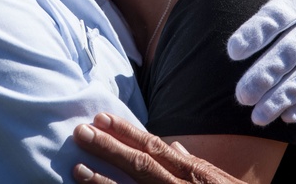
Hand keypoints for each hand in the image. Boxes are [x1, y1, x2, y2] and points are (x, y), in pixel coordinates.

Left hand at [72, 113, 245, 183]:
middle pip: (140, 163)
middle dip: (108, 147)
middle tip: (80, 132)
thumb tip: (174, 146)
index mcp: (193, 171)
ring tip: (77, 167)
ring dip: (103, 180)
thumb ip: (195, 163)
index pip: (154, 146)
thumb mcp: (219, 179)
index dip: (126, 131)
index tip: (102, 118)